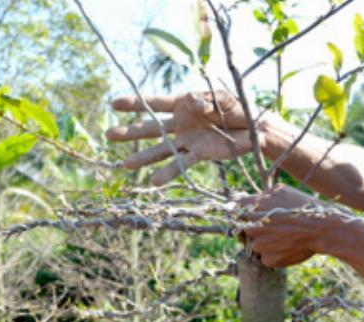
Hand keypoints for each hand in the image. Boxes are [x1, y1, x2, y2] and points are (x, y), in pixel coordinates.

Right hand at [106, 91, 253, 184]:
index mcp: (184, 104)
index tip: (114, 105)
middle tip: (108, 136)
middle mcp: (181, 123)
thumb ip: (207, 98)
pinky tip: (154, 182)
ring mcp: (188, 140)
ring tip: (125, 165)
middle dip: (130, 132)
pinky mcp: (198, 154)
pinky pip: (181, 164)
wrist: (256, 128)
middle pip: (151, 128)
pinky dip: (168, 172)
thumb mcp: (224, 97)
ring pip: (162, 149)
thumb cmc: (239, 108)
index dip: (135, 103)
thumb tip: (192, 103)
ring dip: (144, 157)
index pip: (154, 103)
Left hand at [241, 185, 334, 267]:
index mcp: (251, 208)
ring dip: (265, 243)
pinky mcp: (268, 259)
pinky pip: (266, 257)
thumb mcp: (281, 191)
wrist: (320, 228)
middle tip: (271, 229)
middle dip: (254, 230)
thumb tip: (254, 199)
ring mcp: (258, 245)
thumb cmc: (303, 207)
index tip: (249, 216)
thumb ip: (262, 196)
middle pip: (243, 230)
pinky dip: (275, 254)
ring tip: (283, 238)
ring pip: (256, 245)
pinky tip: (288, 247)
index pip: (234, 210)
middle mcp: (250, 227)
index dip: (241, 213)